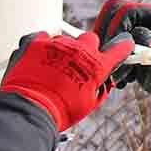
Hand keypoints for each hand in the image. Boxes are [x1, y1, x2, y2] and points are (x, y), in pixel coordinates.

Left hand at [0, 31, 130, 133]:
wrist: (28, 110)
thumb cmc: (59, 112)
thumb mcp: (87, 105)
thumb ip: (99, 89)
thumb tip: (103, 82)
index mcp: (96, 66)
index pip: (118, 48)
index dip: (121, 47)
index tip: (122, 46)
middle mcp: (79, 50)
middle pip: (89, 39)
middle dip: (85, 50)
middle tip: (75, 66)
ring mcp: (57, 44)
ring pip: (64, 40)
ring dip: (61, 51)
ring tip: (50, 71)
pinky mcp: (36, 42)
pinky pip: (41, 38)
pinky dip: (40, 48)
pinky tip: (36, 62)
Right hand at [88, 0, 150, 119]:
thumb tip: (131, 36)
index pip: (125, 10)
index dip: (115, 27)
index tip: (113, 50)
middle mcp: (146, 23)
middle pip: (113, 18)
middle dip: (106, 38)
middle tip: (106, 60)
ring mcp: (138, 39)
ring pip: (110, 37)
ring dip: (109, 56)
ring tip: (118, 77)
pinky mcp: (133, 55)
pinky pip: (114, 55)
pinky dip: (114, 67)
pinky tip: (122, 82)